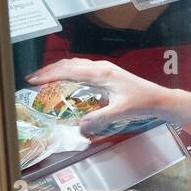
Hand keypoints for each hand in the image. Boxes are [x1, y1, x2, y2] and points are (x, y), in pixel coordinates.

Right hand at [26, 58, 178, 136]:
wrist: (158, 98)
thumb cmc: (142, 102)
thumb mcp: (121, 112)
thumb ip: (100, 118)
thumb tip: (80, 126)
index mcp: (102, 73)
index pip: (70, 70)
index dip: (50, 74)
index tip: (33, 80)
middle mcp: (101, 67)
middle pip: (69, 64)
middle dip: (49, 70)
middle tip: (32, 79)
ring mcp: (104, 69)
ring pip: (75, 64)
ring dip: (58, 70)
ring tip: (43, 78)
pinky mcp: (107, 73)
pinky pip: (82, 69)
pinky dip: (69, 72)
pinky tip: (64, 79)